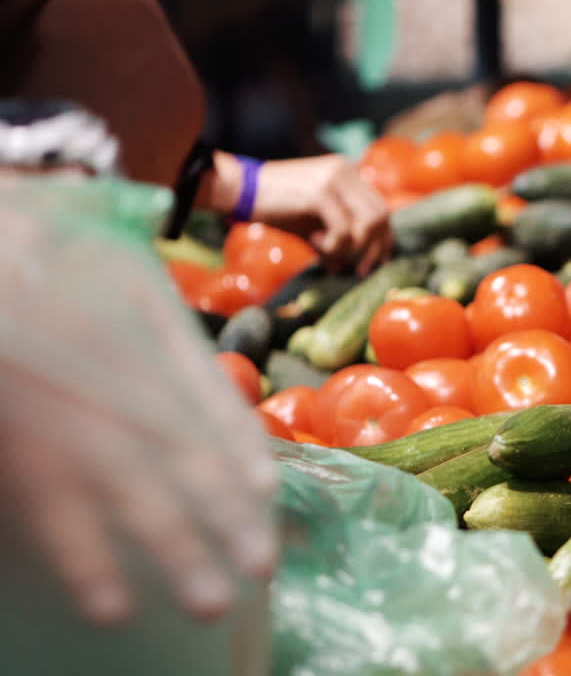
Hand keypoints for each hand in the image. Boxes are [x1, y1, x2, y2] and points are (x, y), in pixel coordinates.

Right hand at [0, 185, 278, 624]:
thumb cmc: (44, 247)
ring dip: (174, 550)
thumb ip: (164, 318)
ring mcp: (64, 410)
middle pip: (183, 453)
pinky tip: (112, 603)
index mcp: (145, 318)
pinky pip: (52, 513)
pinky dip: (83, 562)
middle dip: (225, 515)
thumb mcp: (118, 265)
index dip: (240, 448)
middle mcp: (115, 368)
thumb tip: (215, 388)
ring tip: (212, 599)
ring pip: (129, 492)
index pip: (208, 395)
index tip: (266, 491)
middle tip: (261, 564)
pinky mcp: (18, 446)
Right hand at [208, 152, 391, 275]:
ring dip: (351, 248)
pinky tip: (313, 242)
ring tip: (326, 251)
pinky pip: (343, 230)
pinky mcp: (320, 192)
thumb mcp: (310, 224)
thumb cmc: (275, 207)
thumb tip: (343, 269)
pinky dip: (333, 246)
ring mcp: (334, 179)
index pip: (381, 208)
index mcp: (348, 172)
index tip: (376, 263)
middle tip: (359, 270)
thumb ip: (333, 240)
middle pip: (381, 216)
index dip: (383, 239)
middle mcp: (346, 170)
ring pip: (367, 224)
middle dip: (373, 249)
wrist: (238, 189)